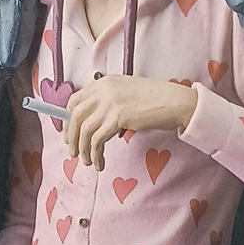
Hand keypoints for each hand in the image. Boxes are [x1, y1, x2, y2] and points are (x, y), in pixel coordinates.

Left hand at [63, 75, 197, 169]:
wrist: (175, 102)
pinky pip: (98, 140)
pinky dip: (96, 154)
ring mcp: (110, 102)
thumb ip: (107, 101)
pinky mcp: (119, 117)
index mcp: (103, 82)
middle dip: (72, 137)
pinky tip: (100, 162)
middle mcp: (104, 90)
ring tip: (88, 162)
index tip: (69, 136)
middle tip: (74, 153)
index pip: (74, 101)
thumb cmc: (155, 102)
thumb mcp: (125, 94)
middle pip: (75, 116)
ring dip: (84, 150)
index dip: (67, 121)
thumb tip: (89, 122)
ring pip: (85, 130)